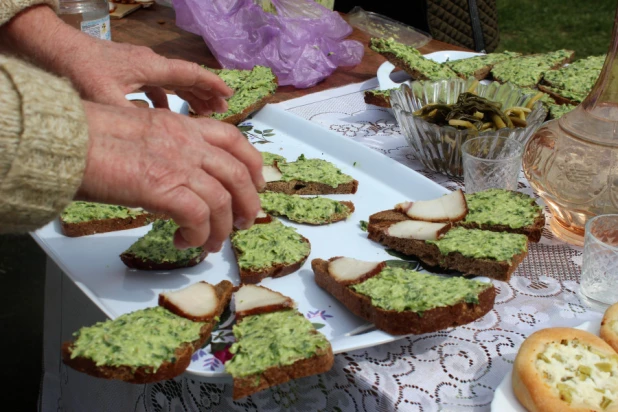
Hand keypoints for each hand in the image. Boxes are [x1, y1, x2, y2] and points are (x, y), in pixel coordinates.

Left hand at [0, 5, 231, 114]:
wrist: (52, 48)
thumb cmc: (79, 70)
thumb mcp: (108, 98)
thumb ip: (135, 119)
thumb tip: (159, 140)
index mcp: (151, 67)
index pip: (190, 74)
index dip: (212, 85)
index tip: (229, 95)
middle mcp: (149, 63)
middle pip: (186, 77)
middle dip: (205, 94)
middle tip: (222, 110)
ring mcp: (137, 66)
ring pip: (171, 81)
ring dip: (187, 95)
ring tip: (202, 112)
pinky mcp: (126, 71)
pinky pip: (155, 85)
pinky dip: (166, 98)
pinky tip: (164, 114)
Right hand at [78, 101, 264, 249]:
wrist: (62, 139)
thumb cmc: (86, 136)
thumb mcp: (136, 133)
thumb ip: (162, 149)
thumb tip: (171, 177)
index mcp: (180, 125)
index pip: (233, 139)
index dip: (253, 164)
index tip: (256, 184)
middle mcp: (186, 142)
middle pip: (239, 173)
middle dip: (248, 203)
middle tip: (242, 223)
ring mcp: (177, 163)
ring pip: (223, 200)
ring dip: (221, 228)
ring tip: (209, 244)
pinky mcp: (163, 187)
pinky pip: (199, 217)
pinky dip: (197, 235)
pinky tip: (182, 242)